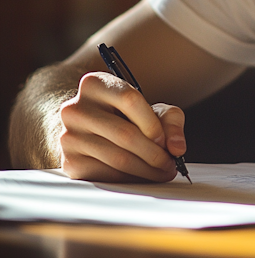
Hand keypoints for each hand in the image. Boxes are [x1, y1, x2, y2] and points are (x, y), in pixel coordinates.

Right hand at [59, 72, 185, 181]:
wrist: (85, 128)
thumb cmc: (123, 115)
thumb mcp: (150, 107)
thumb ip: (170, 121)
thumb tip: (177, 147)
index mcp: (95, 84)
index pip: (129, 100)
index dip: (152, 123)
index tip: (165, 141)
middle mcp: (75, 108)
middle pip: (125, 133)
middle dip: (154, 153)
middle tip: (171, 165)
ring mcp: (69, 136)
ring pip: (117, 157)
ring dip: (146, 170)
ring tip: (162, 172)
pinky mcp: (69, 162)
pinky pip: (106, 175)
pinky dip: (130, 179)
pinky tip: (142, 177)